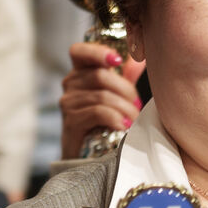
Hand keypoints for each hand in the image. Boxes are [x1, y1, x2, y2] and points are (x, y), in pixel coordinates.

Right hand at [59, 43, 146, 158]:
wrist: (88, 155)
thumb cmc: (105, 120)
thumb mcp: (117, 94)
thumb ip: (126, 75)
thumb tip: (139, 58)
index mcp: (81, 72)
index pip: (79, 51)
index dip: (98, 52)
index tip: (117, 60)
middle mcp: (70, 84)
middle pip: (100, 75)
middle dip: (126, 90)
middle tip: (137, 105)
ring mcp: (68, 103)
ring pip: (102, 96)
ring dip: (124, 108)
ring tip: (133, 120)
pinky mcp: (70, 122)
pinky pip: (97, 112)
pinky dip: (115, 118)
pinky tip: (124, 126)